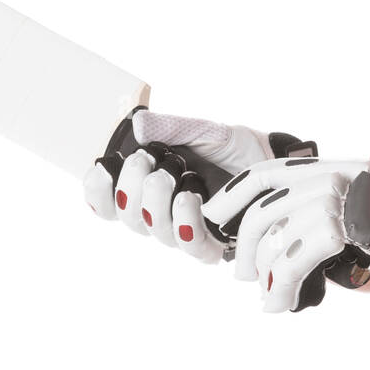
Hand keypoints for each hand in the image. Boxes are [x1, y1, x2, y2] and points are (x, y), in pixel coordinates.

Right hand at [81, 108, 316, 262]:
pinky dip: (184, 224)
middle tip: (146, 160)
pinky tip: (188, 200)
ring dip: (155, 203)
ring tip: (170, 177)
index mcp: (149, 185)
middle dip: (129, 187)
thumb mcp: (197, 130)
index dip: (96, 191)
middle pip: (127, 216)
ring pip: (154, 231)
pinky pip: (190, 246)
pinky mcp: (216, 243)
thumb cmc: (233, 146)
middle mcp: (163, 211)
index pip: (107, 201)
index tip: (100, 167)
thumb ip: (167, 126)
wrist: (273, 157)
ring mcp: (188, 229)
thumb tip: (136, 123)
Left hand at [202, 156, 369, 311]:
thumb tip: (256, 244)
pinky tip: (278, 303)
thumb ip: (302, 216)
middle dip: (245, 248)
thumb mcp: (338, 214)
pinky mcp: (337, 228)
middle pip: (263, 212)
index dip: (232, 195)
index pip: (264, 174)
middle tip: (242, 274)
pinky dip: (280, 286)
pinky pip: (292, 261)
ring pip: (275, 240)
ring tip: (268, 296)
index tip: (213, 216)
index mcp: (323, 168)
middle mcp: (327, 177)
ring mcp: (333, 200)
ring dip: (266, 276)